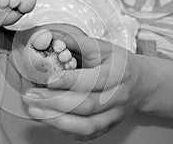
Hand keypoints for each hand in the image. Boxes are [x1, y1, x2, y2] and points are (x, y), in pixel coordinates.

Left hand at [23, 34, 147, 139]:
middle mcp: (118, 97)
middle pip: (87, 106)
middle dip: (55, 102)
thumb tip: (49, 38)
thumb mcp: (102, 47)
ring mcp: (113, 116)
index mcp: (119, 73)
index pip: (95, 80)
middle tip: (31, 96)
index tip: (48, 79)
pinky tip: (46, 118)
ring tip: (34, 109)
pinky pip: (84, 135)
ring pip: (85, 126)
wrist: (140, 84)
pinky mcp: (106, 127)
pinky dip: (62, 129)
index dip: (70, 81)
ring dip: (56, 120)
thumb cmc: (118, 64)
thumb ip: (77, 42)